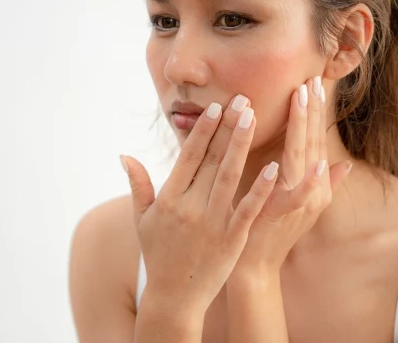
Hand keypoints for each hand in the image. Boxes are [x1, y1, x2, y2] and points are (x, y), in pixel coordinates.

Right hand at [121, 95, 278, 319]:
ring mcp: (212, 223)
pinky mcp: (231, 239)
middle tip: (243, 100)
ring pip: (229, 177)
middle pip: (211, 160)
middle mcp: (189, 207)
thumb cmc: (158, 254)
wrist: (174, 297)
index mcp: (169, 199)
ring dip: (242, 146)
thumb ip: (138, 185)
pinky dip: (260, 188)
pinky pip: (247, 209)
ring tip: (254, 118)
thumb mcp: (142, 219)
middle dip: (228, 128)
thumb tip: (125, 155)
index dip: (203, 130)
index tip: (216, 108)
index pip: (188, 156)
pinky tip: (273, 167)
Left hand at [232, 76, 352, 278]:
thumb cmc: (271, 231)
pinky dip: (308, 180)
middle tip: (311, 78)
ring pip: (304, 156)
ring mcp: (300, 202)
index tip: (313, 82)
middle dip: (311, 109)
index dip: (314, 111)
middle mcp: (311, 190)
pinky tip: (314, 162)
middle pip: (311, 141)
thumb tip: (344, 163)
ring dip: (304, 127)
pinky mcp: (284, 215)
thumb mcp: (299, 204)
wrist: (255, 266)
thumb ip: (323, 182)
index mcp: (312, 183)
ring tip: (302, 97)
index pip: (313, 139)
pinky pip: (298, 194)